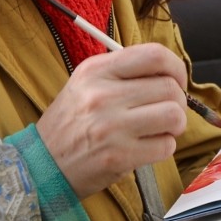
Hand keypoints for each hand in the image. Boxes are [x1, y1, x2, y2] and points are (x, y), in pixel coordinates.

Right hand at [35, 43, 188, 198]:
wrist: (41, 165)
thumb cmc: (71, 124)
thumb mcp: (86, 85)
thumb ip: (124, 74)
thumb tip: (171, 74)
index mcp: (96, 71)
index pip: (154, 55)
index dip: (175, 67)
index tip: (176, 79)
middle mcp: (103, 95)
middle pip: (169, 88)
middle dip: (178, 101)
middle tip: (168, 111)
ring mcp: (112, 126)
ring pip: (174, 116)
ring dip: (175, 125)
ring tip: (161, 129)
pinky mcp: (119, 156)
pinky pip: (165, 146)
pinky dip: (164, 147)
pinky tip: (147, 147)